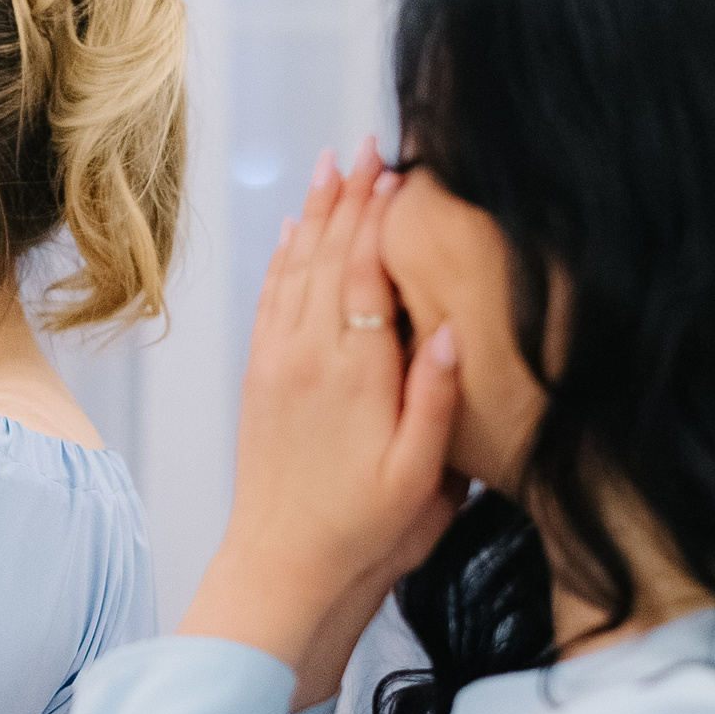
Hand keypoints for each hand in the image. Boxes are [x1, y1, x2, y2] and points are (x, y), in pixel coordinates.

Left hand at [180, 140, 462, 681]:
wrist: (283, 568)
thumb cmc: (363, 531)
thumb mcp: (421, 476)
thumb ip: (436, 398)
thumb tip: (454, 327)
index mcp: (354, 373)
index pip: (366, 272)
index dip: (382, 216)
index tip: (399, 170)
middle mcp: (307, 357)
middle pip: (328, 255)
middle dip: (349, 197)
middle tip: (368, 145)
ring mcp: (277, 365)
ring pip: (295, 270)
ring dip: (316, 214)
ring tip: (332, 167)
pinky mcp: (260, 380)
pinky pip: (271, 300)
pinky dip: (284, 259)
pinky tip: (295, 234)